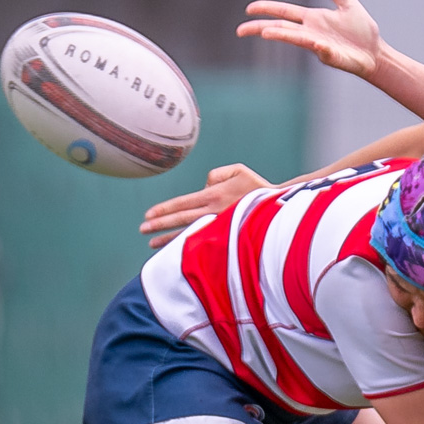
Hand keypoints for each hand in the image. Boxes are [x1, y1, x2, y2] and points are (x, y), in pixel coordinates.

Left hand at [139, 163, 277, 248]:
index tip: (148, 215)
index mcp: (214, 195)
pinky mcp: (226, 238)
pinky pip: (201, 243)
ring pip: (188, 234)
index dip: (163, 209)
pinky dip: (187, 247)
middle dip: (159, 225)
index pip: (182, 203)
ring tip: (151, 244)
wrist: (281, 209)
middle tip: (142, 229)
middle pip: (180, 220)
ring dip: (168, 239)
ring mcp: (219, 228)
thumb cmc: (259, 189)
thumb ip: (216, 174)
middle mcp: (213, 213)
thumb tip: (203, 187)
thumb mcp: (238, 170)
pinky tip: (176, 253)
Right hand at [237, 0, 381, 76]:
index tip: (249, 9)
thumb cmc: (362, 31)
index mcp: (312, 18)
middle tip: (240, 30)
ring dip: (280, 35)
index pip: (284, 12)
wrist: (376, 52)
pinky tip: (316, 44)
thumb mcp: (347, 3)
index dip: (267, 9)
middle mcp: (310, 32)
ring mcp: (318, 45)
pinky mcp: (329, 56)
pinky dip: (317, 47)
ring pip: (294, 39)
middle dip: (260, 28)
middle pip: (280, 28)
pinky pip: (321, 51)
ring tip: (265, 33)